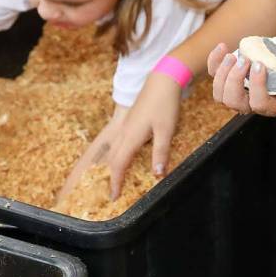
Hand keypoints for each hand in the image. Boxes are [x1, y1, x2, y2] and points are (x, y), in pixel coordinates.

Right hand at [57, 74, 182, 201]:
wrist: (163, 80)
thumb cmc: (165, 105)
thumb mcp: (166, 131)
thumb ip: (161, 153)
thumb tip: (157, 175)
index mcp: (131, 137)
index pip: (119, 164)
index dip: (115, 182)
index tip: (113, 197)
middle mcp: (124, 132)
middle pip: (112, 159)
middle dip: (109, 176)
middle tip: (111, 192)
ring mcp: (126, 125)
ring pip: (113, 150)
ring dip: (112, 165)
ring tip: (114, 178)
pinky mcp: (130, 121)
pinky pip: (118, 142)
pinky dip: (117, 154)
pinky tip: (123, 156)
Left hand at [207, 38, 275, 117]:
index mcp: (273, 105)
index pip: (259, 103)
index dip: (256, 86)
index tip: (260, 65)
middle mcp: (253, 104)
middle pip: (233, 102)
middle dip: (234, 80)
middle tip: (244, 59)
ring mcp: (241, 94)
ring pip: (220, 95)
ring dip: (221, 74)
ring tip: (232, 55)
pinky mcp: (232, 82)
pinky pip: (216, 77)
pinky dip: (214, 63)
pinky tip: (223, 47)